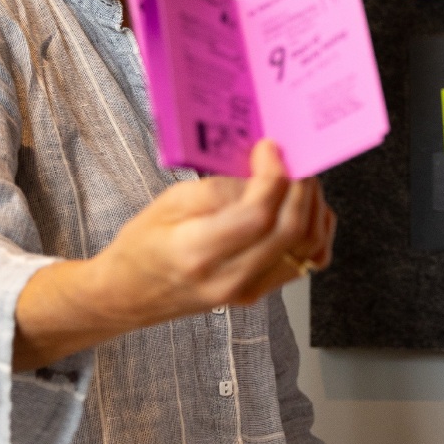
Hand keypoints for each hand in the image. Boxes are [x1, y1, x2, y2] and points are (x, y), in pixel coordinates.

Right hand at [14, 139, 335, 370]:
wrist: (129, 294)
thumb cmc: (142, 247)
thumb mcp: (168, 203)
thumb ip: (218, 188)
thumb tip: (261, 172)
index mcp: (197, 252)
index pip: (257, 215)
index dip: (273, 176)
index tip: (270, 149)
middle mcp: (228, 278)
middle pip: (290, 230)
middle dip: (300, 186)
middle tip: (292, 159)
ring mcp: (247, 290)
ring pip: (308, 247)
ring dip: (312, 206)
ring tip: (296, 180)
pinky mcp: (259, 292)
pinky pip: (306, 261)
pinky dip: (315, 231)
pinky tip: (302, 208)